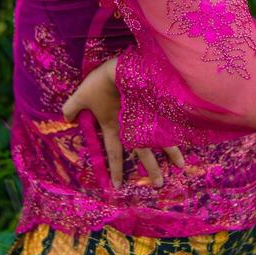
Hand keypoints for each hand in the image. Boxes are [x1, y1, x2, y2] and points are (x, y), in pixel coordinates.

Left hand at [61, 56, 184, 188]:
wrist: (124, 68)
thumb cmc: (102, 82)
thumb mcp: (82, 94)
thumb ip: (72, 107)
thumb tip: (66, 119)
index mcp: (115, 127)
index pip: (115, 154)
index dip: (116, 170)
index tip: (118, 186)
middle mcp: (133, 128)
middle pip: (144, 154)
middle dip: (151, 170)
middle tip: (158, 185)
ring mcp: (149, 118)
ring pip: (163, 141)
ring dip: (172, 154)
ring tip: (181, 166)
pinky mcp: (160, 107)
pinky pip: (171, 124)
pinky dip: (180, 133)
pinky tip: (190, 138)